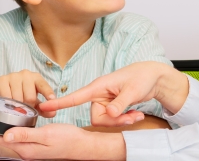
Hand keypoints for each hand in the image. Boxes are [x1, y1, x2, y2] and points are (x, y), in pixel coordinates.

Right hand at [0, 69, 56, 117]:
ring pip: (18, 98)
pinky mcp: (1, 80)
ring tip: (14, 106)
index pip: (43, 86)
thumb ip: (43, 109)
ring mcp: (13, 76)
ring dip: (16, 107)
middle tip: (24, 109)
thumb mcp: (34, 104)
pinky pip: (7, 97)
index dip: (48, 93)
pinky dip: (7, 104)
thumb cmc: (20, 97)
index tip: (52, 99)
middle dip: (28, 107)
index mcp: (36, 78)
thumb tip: (53, 113)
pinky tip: (7, 103)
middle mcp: (26, 74)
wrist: (0, 94)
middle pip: (30, 97)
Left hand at [0, 116, 125, 160]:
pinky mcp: (30, 148)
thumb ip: (26, 135)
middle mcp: (22, 152)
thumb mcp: (47, 135)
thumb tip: (6, 135)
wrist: (82, 147)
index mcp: (24, 149)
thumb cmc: (68, 140)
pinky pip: (9, 142)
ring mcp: (26, 151)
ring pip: (0, 143)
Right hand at [39, 61, 187, 125]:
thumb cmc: (141, 77)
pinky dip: (125, 119)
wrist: (152, 77)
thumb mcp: (132, 90)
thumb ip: (120, 103)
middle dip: (114, 121)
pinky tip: (137, 114)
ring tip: (137, 114)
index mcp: (98, 87)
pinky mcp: (111, 106)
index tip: (45, 107)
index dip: (61, 103)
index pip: (76, 96)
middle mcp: (99, 95)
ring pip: (105, 121)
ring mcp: (105, 102)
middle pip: (96, 118)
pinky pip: (113, 120)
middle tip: (132, 117)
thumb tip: (109, 114)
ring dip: (122, 121)